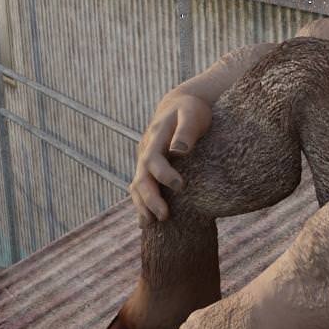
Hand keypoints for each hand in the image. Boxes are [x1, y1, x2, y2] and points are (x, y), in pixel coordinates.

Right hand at [130, 90, 211, 224]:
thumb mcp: (192, 114)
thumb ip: (186, 131)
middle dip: (150, 198)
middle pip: (141, 177)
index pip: (153, 159)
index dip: (164, 174)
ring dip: (142, 205)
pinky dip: (141, 204)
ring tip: (151, 223)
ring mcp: (144, 160)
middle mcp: (146, 150)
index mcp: (156, 137)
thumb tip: (178, 150)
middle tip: (164, 216)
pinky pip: (140, 187)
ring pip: (137, 185)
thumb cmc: (191, 110)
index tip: (180, 186)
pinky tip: (145, 222)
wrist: (179, 105)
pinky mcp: (148, 168)